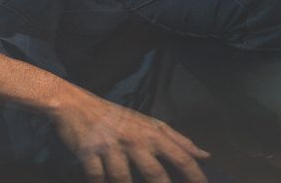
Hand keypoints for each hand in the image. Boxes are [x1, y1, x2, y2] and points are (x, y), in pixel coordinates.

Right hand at [50, 89, 209, 182]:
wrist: (75, 104)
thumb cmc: (117, 117)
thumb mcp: (149, 124)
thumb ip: (177, 140)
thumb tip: (205, 155)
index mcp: (152, 133)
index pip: (180, 156)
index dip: (195, 175)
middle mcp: (134, 140)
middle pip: (154, 173)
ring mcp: (111, 147)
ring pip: (123, 179)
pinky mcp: (89, 153)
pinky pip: (97, 178)